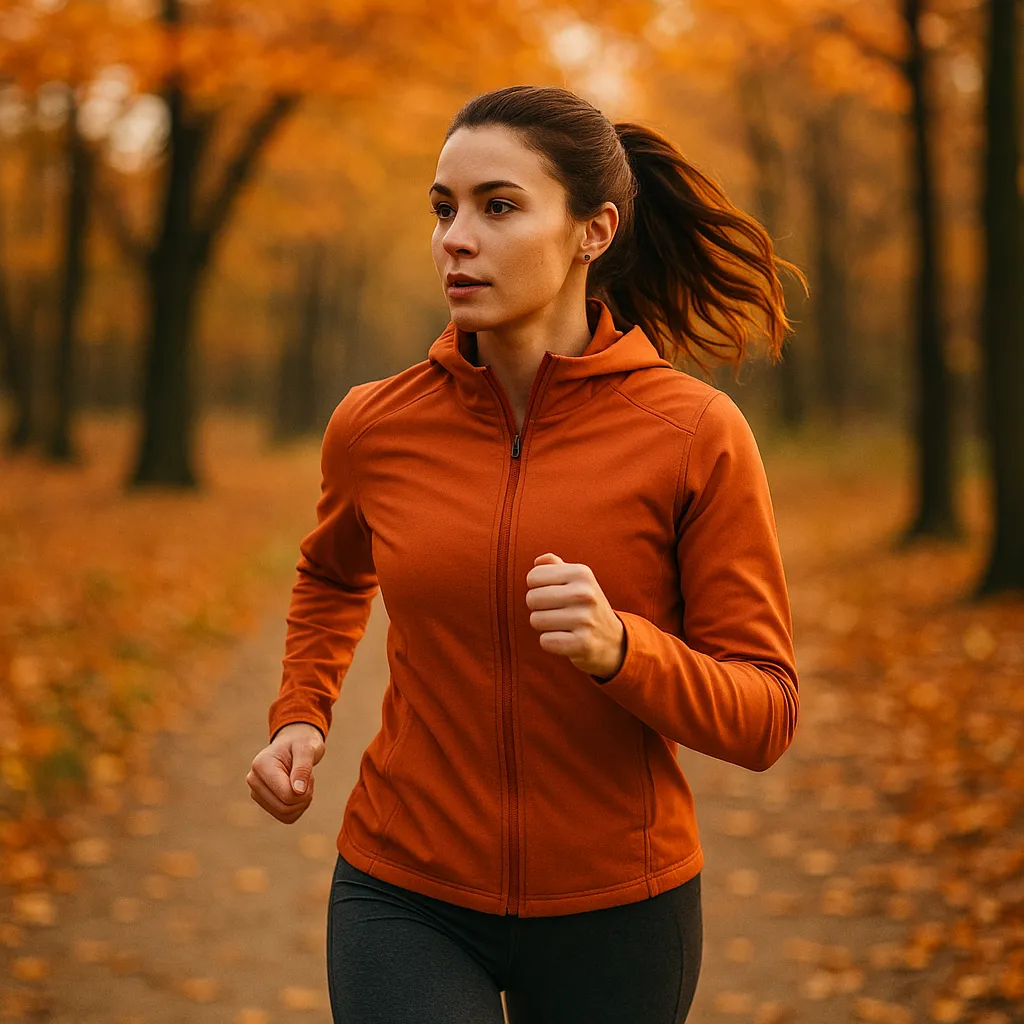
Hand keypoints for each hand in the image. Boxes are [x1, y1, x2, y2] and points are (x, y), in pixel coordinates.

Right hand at [247, 723, 324, 823]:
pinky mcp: (264, 802)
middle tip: (308, 777)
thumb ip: (303, 768)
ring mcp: (257, 793)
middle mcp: (254, 780)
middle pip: (285, 808)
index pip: (286, 795)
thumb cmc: (302, 743)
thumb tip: (298, 791)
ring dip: (302, 802)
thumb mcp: (307, 748)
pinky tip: (299, 791)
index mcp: (261, 765)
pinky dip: (298, 808)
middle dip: (304, 796)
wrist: (295, 742)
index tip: (309, 774)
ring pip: (285, 815)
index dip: (305, 790)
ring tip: (302, 781)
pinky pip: (286, 818)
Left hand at [525, 552, 626, 679]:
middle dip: (538, 608)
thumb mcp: (577, 580)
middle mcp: (585, 593)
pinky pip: (545, 641)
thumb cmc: (585, 605)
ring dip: (544, 626)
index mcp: (581, 573)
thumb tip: (538, 561)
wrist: (613, 639)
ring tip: (563, 625)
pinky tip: (567, 639)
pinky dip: (551, 642)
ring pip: (536, 620)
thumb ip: (555, 566)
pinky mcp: (583, 643)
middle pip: (532, 598)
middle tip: (557, 612)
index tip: (553, 594)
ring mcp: (585, 619)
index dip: (537, 588)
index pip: (533, 577)